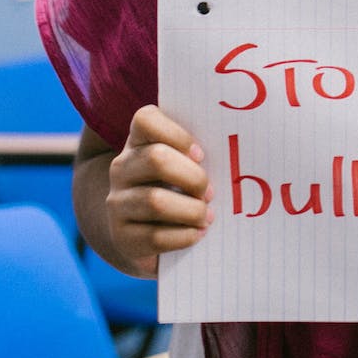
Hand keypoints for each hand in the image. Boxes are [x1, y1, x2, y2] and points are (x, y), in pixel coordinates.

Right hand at [103, 104, 213, 277]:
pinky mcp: (122, 237)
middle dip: (193, 177)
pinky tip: (196, 234)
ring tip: (206, 216)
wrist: (142, 235)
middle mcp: (122, 168)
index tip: (201, 154)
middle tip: (209, 192)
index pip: (146, 120)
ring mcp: (117, 203)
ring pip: (155, 201)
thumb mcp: (183, 166)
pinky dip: (183, 236)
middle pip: (156, 159)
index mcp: (138, 142)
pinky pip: (155, 236)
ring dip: (191, 211)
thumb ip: (198, 155)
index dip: (177, 134)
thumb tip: (240, 153)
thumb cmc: (177, 191)